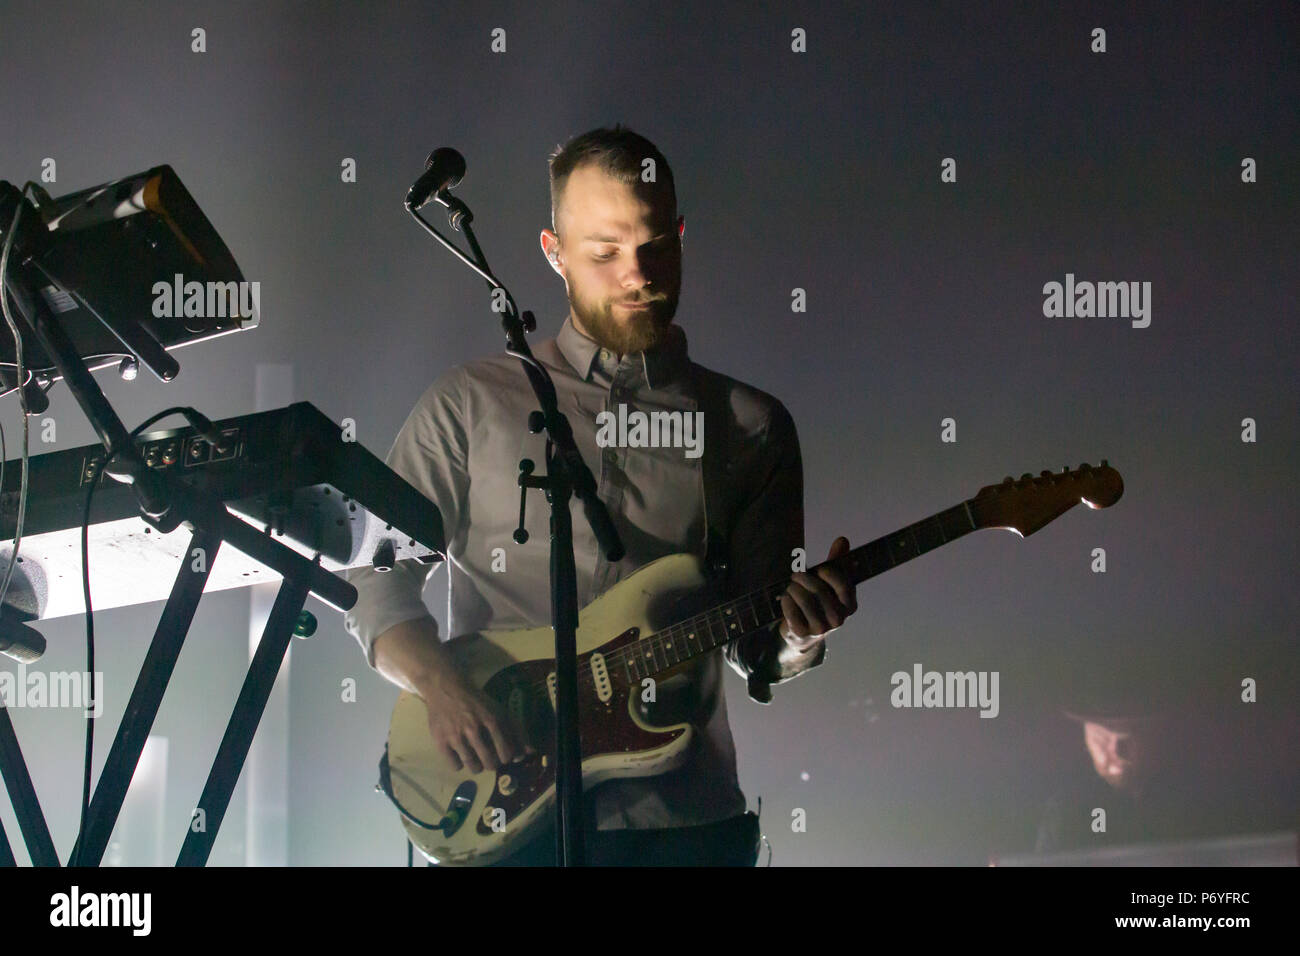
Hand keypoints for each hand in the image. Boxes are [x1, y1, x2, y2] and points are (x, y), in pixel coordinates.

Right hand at [419, 667, 533, 774]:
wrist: (446, 688)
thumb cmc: (476, 702)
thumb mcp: (499, 711)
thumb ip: (517, 731)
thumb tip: (531, 753)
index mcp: (492, 719)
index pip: (507, 753)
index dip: (506, 757)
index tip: (502, 754)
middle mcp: (474, 728)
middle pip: (490, 764)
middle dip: (492, 763)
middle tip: (488, 758)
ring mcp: (456, 736)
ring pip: (473, 767)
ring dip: (477, 766)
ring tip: (475, 757)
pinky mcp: (440, 741)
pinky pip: (455, 766)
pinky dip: (459, 764)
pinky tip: (460, 753)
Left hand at [779, 536, 857, 653]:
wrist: (803, 634)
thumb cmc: (819, 602)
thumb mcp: (830, 582)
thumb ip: (837, 562)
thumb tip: (842, 540)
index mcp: (850, 606)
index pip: (843, 583)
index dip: (829, 572)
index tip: (820, 570)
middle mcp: (839, 620)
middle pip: (819, 589)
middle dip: (803, 577)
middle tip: (796, 575)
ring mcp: (821, 629)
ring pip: (803, 598)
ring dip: (793, 588)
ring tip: (790, 587)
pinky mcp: (802, 633)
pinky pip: (791, 610)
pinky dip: (786, 600)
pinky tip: (786, 599)